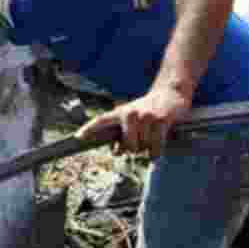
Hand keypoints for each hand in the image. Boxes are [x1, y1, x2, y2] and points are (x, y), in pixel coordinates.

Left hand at [75, 86, 191, 158]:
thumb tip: (117, 152)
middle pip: (128, 145)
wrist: (171, 94)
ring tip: (151, 137)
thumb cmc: (149, 110)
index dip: (89, 129)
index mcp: (120, 112)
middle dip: (134, 149)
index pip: (101, 120)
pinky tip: (156, 150)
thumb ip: (122, 135)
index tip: (77, 137)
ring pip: (142, 147)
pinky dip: (156, 153)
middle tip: (141, 141)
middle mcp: (130, 113)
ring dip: (148, 149)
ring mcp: (145, 117)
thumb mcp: (132, 120)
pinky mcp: (160, 121)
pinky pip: (155, 147)